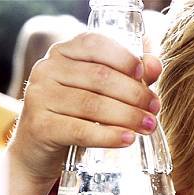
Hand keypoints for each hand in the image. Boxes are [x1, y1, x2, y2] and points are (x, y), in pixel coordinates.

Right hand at [5, 32, 162, 194]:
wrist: (38, 151)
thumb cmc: (75, 115)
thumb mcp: (100, 93)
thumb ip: (129, 76)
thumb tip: (155, 64)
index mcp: (63, 53)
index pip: (94, 44)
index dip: (123, 57)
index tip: (144, 74)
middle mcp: (47, 69)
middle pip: (99, 76)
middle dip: (134, 93)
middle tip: (155, 108)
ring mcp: (39, 97)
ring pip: (92, 104)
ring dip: (127, 116)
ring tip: (149, 126)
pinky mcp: (39, 126)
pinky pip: (80, 130)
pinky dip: (108, 136)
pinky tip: (128, 139)